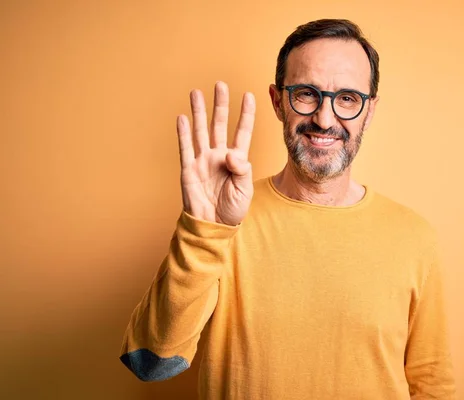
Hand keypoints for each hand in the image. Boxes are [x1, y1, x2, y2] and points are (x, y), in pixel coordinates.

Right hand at [176, 82, 255, 225]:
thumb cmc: (232, 210)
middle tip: (220, 85)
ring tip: (196, 92)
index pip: (242, 132)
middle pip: (220, 124)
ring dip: (199, 112)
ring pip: (201, 130)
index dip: (246, 114)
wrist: (214, 226)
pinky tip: (182, 117)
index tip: (248, 95)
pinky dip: (183, 132)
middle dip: (220, 105)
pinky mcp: (189, 169)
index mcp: (237, 160)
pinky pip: (185, 148)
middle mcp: (219, 156)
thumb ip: (241, 169)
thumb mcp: (244, 189)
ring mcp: (203, 161)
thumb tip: (230, 153)